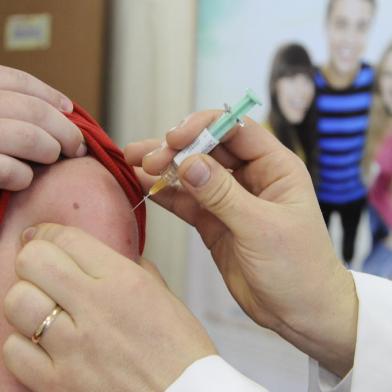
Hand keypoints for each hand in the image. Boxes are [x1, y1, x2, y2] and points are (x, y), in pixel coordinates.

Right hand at [0, 65, 85, 190]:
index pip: (13, 80)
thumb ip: (10, 109)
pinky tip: (21, 179)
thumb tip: (63, 108)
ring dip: (50, 150)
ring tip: (51, 159)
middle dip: (64, 129)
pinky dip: (24, 176)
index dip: (47, 94)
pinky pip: (12, 170)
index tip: (68, 108)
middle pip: (32, 110)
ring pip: (28, 137)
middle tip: (76, 146)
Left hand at [3, 224, 215, 390]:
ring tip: (41, 303)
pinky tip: (42, 340)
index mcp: (123, 281)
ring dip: (25, 297)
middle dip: (32, 257)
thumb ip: (133, 268)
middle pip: (34, 262)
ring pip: (17, 302)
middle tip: (40, 264)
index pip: (67, 239)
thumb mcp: (163, 294)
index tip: (43, 235)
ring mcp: (73, 347)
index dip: (47, 231)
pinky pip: (14, 351)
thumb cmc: (179, 348)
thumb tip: (111, 256)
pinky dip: (22, 342)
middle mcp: (95, 308)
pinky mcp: (58, 383)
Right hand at [125, 111, 357, 376]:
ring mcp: (229, 200)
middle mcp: (250, 178)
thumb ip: (223, 195)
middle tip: (148, 158)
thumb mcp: (261, 228)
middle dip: (177, 149)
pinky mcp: (213, 222)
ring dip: (165, 167)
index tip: (174, 138)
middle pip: (209, 149)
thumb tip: (188, 163)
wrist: (299, 312)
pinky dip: (165, 193)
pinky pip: (186, 201)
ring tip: (133, 162)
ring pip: (193, 174)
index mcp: (274, 167)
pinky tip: (144, 186)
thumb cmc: (298, 268)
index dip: (204, 127)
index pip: (236, 131)